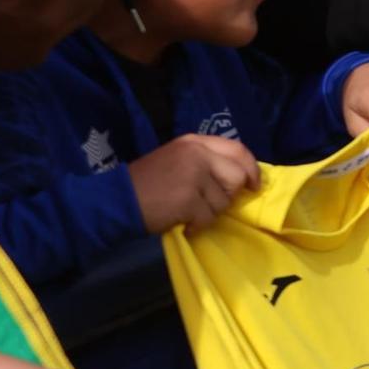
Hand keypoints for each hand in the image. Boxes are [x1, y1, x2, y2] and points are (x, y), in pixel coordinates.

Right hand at [127, 134, 261, 233]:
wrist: (116, 199)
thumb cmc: (147, 182)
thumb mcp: (178, 159)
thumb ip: (207, 161)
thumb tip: (242, 177)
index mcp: (195, 142)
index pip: (238, 150)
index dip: (251, 169)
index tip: (253, 185)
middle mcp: (197, 154)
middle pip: (237, 177)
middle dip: (229, 195)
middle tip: (209, 203)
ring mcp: (193, 176)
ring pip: (223, 201)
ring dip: (209, 213)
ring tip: (186, 210)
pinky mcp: (188, 199)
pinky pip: (208, 218)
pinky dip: (197, 225)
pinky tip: (182, 222)